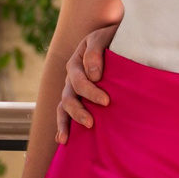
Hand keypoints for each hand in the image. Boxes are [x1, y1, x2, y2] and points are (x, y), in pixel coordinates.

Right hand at [56, 22, 117, 142]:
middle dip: (78, 111)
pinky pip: (65, 112)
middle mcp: (71, 77)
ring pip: (63, 107)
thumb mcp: (103, 37)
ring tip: (67, 138)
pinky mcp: (78, 97)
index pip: (79, 81)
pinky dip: (62, 125)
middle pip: (68, 97)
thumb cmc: (112, 37)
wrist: (116, 39)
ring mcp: (72, 88)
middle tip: (92, 123)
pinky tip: (63, 140)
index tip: (106, 102)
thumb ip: (96, 51)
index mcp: (76, 62)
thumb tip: (93, 75)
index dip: (91, 92)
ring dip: (66, 122)